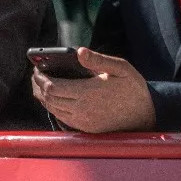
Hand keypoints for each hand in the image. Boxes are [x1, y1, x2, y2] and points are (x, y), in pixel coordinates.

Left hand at [30, 48, 154, 132]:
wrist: (145, 114)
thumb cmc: (133, 89)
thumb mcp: (121, 69)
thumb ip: (98, 60)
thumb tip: (79, 52)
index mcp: (88, 92)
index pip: (53, 86)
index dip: (41, 78)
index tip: (37, 69)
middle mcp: (81, 108)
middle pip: (48, 98)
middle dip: (38, 86)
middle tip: (36, 76)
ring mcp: (82, 120)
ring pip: (52, 109)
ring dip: (43, 97)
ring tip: (41, 86)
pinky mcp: (84, 128)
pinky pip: (60, 117)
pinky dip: (52, 107)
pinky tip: (54, 99)